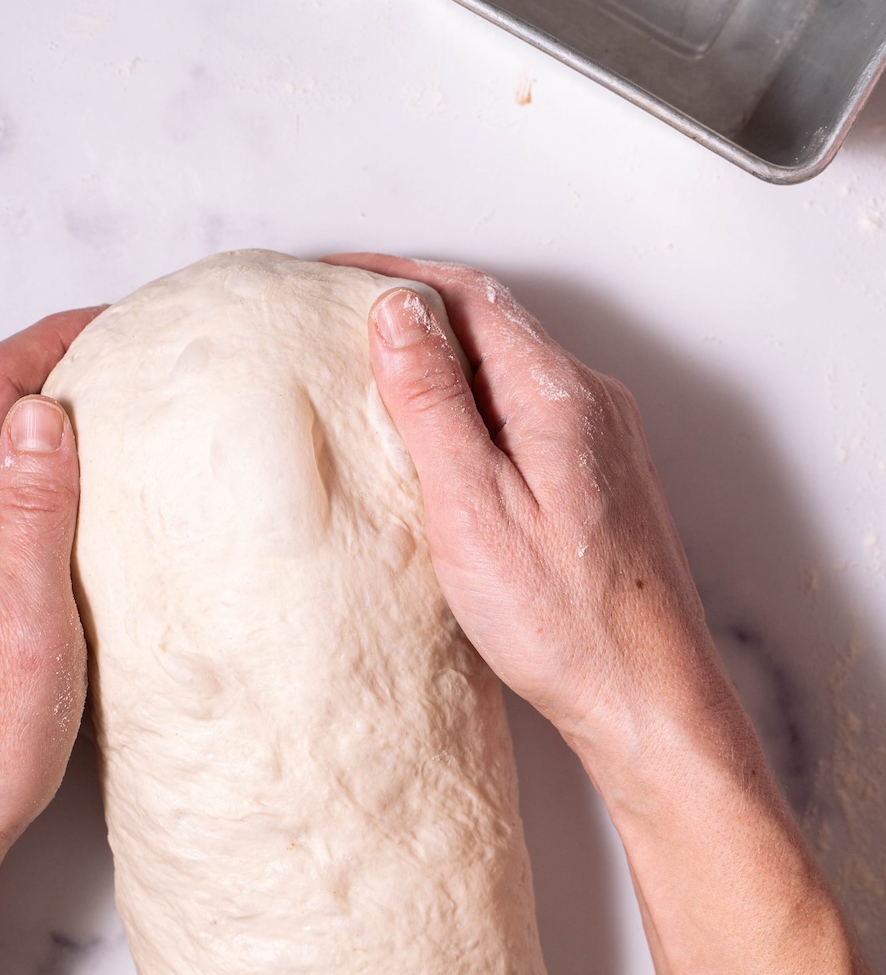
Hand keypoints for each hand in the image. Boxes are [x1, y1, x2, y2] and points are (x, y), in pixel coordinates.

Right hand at [331, 254, 731, 762]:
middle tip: (335, 322)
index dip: (393, 275)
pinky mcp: (596, 485)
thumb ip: (434, 401)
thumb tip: (397, 310)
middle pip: (490, 325)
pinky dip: (468, 409)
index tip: (327, 278)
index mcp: (559, 396)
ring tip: (369, 377)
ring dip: (438, 361)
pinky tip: (434, 446)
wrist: (646, 699)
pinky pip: (522, 416)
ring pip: (505, 371)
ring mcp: (599, 445)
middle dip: (411, 310)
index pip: (468, 296)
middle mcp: (591, 405)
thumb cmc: (566, 621)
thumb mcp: (474, 505)